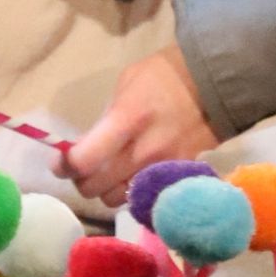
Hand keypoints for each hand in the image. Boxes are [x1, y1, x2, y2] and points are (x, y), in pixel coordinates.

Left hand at [54, 43, 221, 211]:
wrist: (215, 84)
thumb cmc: (163, 76)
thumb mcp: (127, 84)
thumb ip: (107, 118)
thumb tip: (89, 144)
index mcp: (127, 120)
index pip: (84, 160)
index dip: (65, 166)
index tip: (60, 163)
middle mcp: (143, 151)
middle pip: (96, 188)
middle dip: (83, 180)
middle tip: (85, 170)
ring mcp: (163, 169)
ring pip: (118, 200)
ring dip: (107, 191)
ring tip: (109, 176)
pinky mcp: (178, 179)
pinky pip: (143, 199)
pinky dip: (132, 194)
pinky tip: (132, 180)